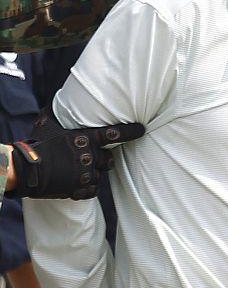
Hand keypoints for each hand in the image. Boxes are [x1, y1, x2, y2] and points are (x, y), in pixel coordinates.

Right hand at [12, 108, 144, 198]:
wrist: (26, 170)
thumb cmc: (37, 144)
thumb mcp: (48, 124)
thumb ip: (59, 114)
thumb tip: (60, 97)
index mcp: (84, 139)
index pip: (114, 134)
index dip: (130, 132)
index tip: (141, 129)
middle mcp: (88, 157)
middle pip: (109, 160)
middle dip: (105, 160)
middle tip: (92, 159)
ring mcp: (84, 174)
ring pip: (99, 175)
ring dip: (92, 174)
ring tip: (76, 171)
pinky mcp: (79, 189)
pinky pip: (93, 190)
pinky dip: (86, 187)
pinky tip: (76, 182)